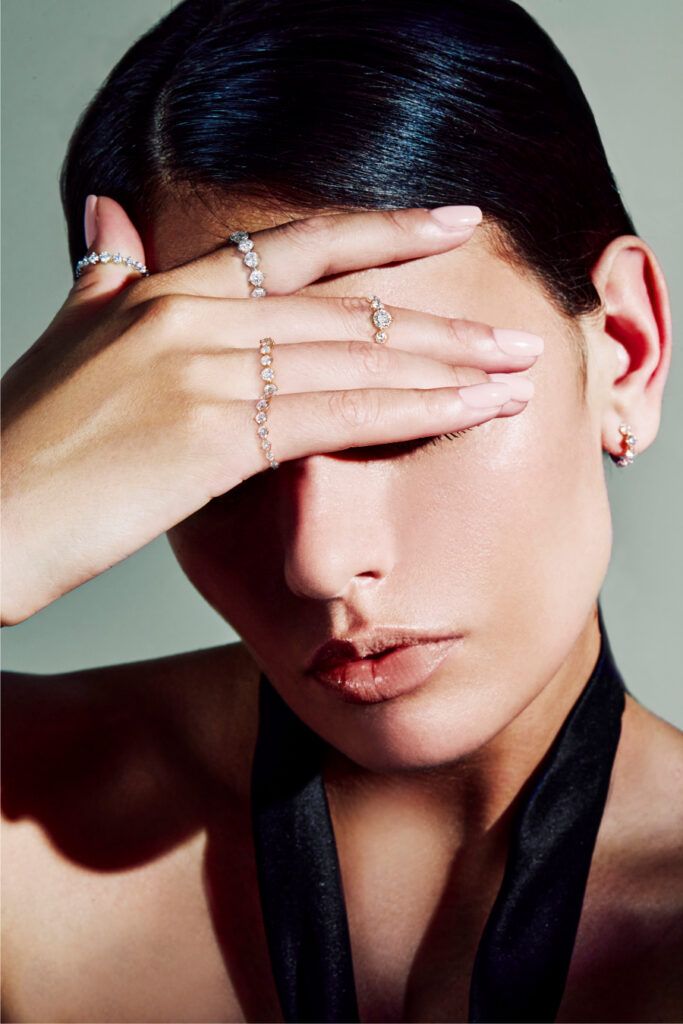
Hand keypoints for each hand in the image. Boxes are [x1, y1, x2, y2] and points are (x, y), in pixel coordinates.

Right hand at [1, 198, 540, 624]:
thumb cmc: (22, 446)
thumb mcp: (66, 341)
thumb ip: (99, 279)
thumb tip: (107, 221)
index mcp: (160, 290)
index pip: (292, 247)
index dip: (380, 232)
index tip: (451, 224)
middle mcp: (188, 315)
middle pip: (343, 304)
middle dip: (439, 317)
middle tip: (512, 327)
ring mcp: (200, 369)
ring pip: (353, 356)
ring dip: (446, 366)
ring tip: (514, 372)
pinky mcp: (211, 433)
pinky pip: (335, 413)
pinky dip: (411, 412)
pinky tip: (466, 414)